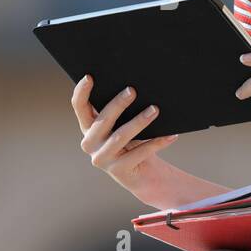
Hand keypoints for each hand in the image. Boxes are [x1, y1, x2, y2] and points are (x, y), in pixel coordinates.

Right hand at [72, 75, 178, 198]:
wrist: (142, 173)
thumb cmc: (132, 141)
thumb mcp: (120, 124)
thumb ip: (118, 110)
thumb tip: (133, 86)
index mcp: (87, 127)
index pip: (79, 106)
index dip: (81, 91)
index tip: (89, 76)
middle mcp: (89, 143)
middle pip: (103, 120)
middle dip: (118, 104)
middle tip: (133, 90)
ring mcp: (102, 159)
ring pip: (121, 136)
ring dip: (139, 121)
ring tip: (155, 110)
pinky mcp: (118, 171)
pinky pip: (140, 153)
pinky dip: (157, 142)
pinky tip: (170, 134)